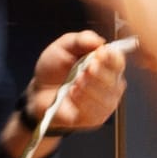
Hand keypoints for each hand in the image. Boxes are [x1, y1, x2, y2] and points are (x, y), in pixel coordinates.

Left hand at [16, 29, 130, 148]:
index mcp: (106, 65)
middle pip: (115, 80)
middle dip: (100, 74)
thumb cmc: (54, 70)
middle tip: (86, 68)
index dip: (112, 58)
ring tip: (75, 83)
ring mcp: (104, 103)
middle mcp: (110, 84)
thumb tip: (99, 41)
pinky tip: (73, 95)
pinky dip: (83, 102)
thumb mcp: (63, 47)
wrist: (38, 92)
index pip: (118, 62)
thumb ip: (80, 40)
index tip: (100, 54)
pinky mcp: (95, 118)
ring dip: (90, 88)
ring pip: (106, 98)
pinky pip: (95, 112)